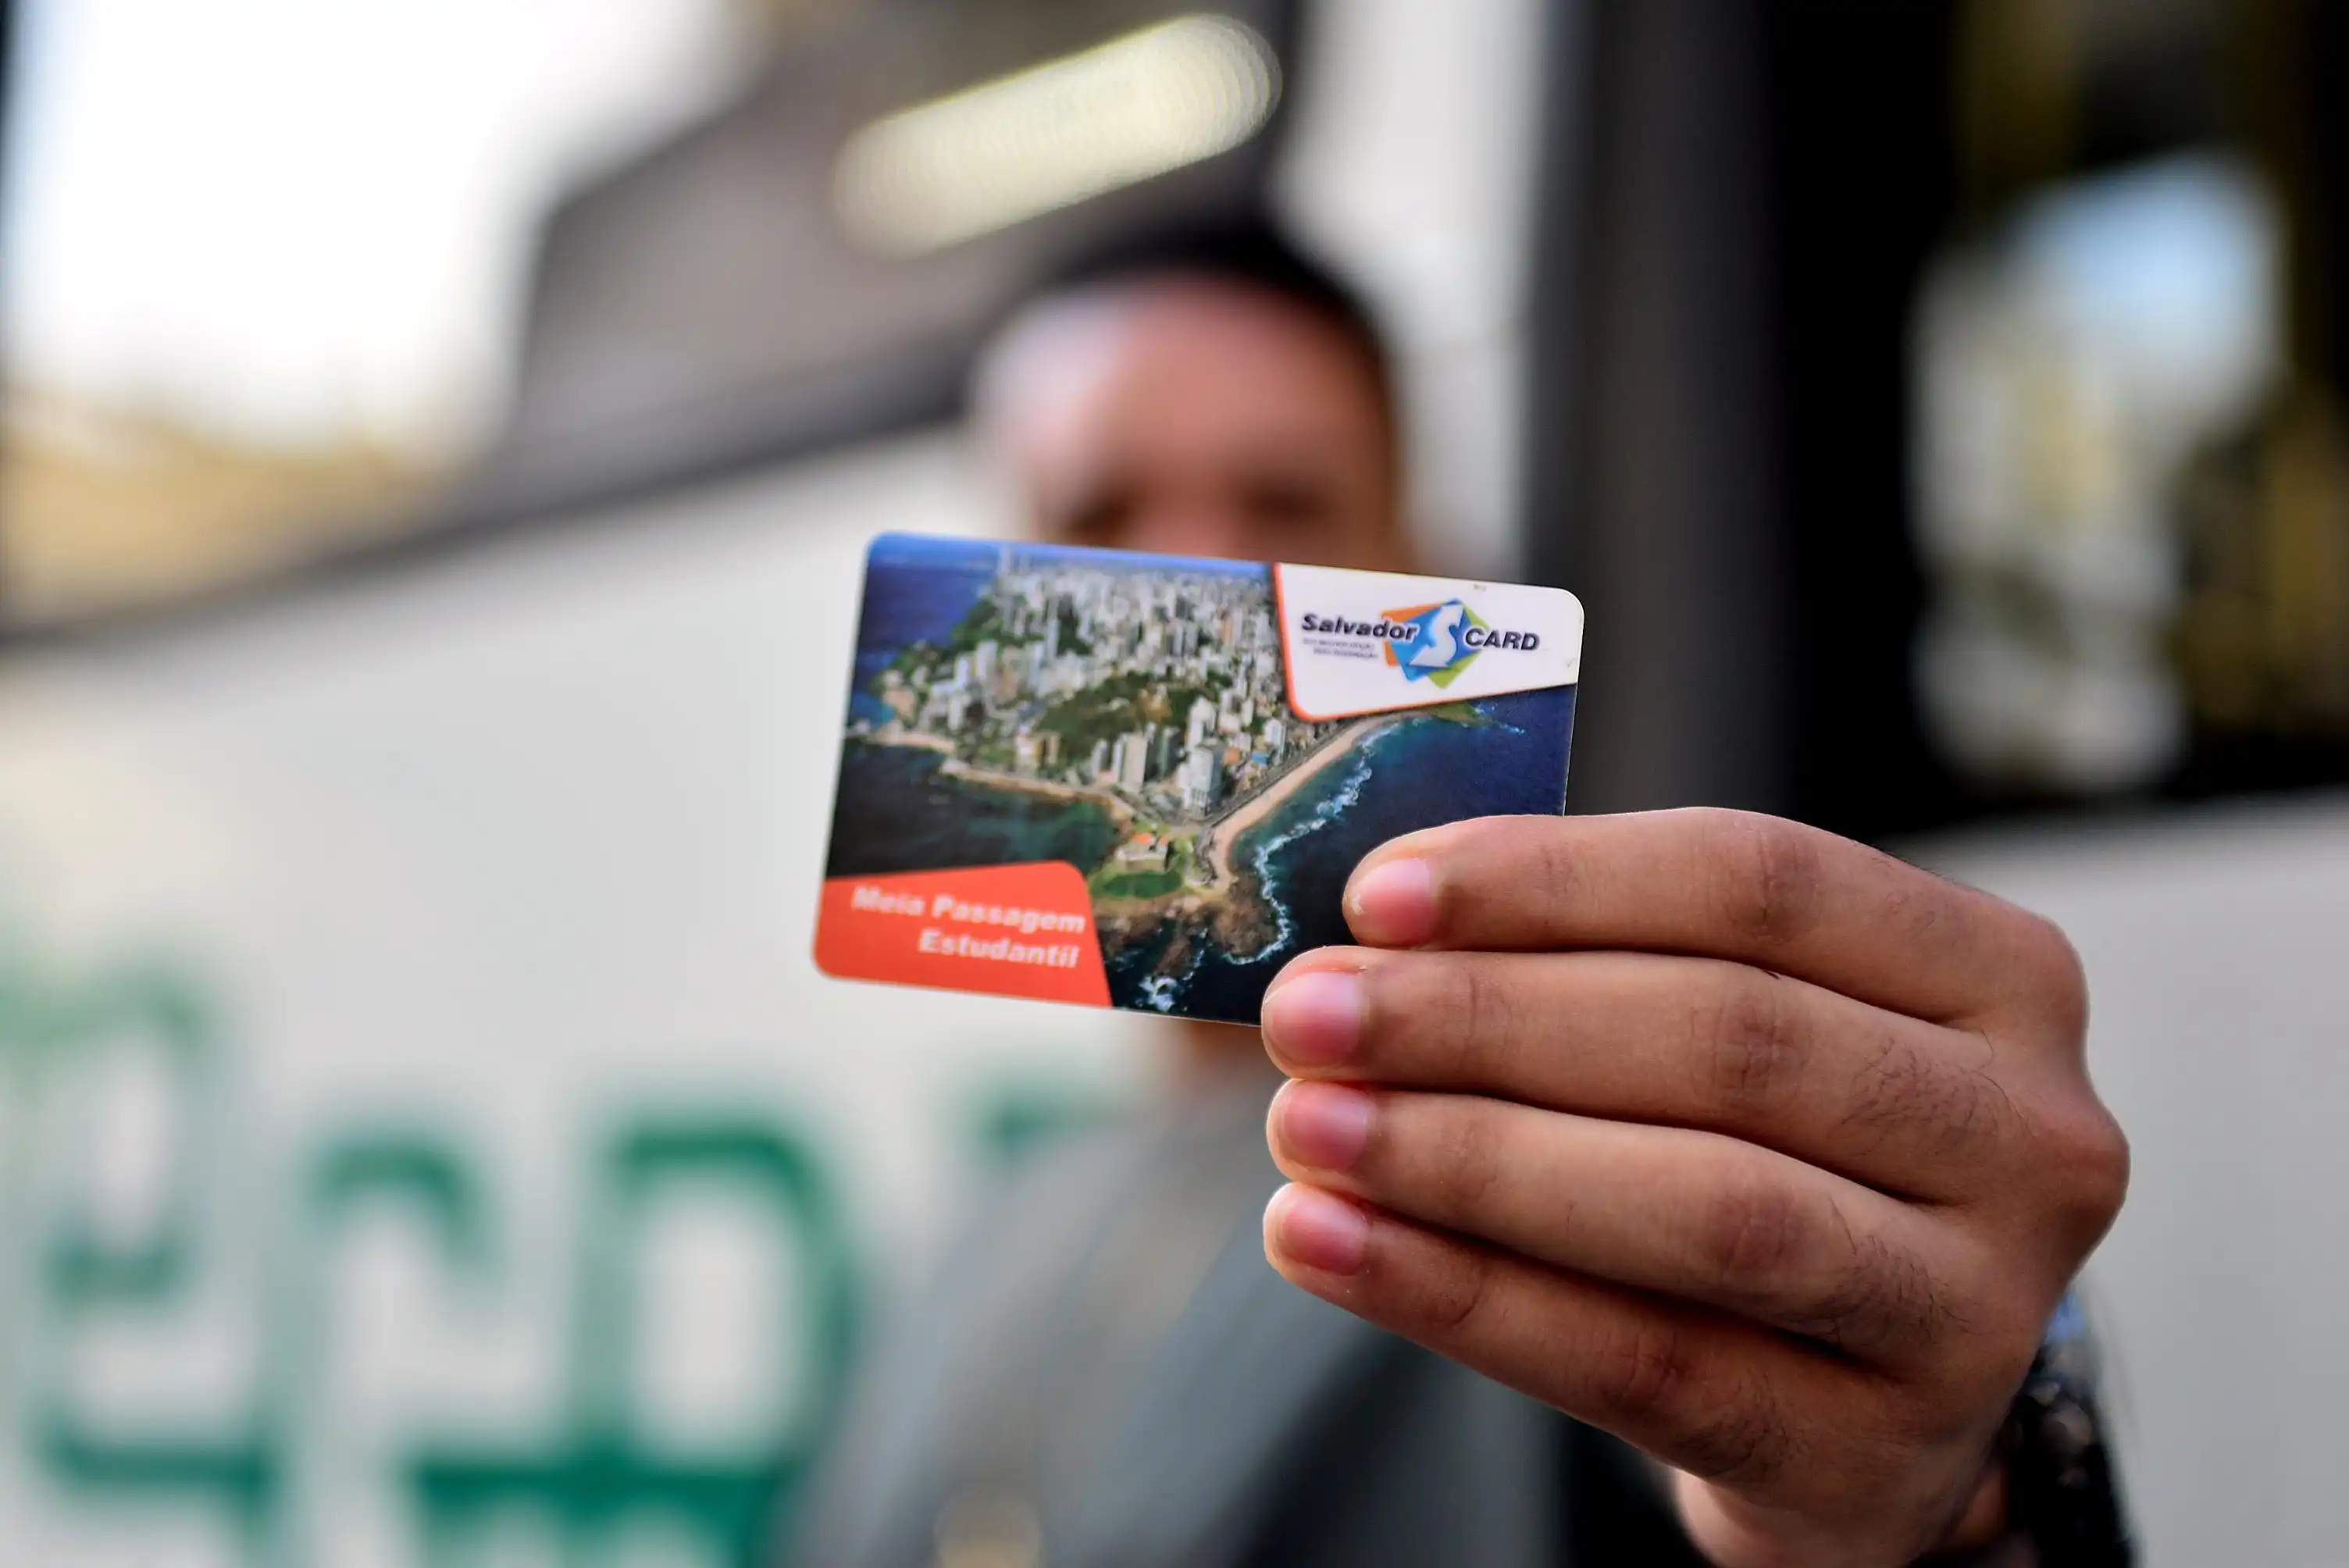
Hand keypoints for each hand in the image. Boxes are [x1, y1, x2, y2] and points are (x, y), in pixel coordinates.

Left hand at [1256, 810, 2127, 1567]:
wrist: (1855, 1404)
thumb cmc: (1768, 1157)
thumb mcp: (1741, 1033)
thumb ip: (1596, 959)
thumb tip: (1373, 922)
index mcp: (1997, 974)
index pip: (1761, 879)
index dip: (1554, 878)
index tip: (1376, 896)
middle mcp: (2029, 1133)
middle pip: (1728, 1038)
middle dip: (1485, 1019)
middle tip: (1309, 1015)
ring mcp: (1978, 1309)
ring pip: (1706, 1207)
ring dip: (1472, 1158)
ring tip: (1309, 1129)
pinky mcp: (1882, 1457)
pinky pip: (1647, 1368)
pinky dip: (1466, 1298)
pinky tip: (1331, 1246)